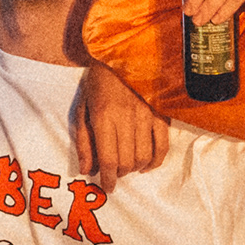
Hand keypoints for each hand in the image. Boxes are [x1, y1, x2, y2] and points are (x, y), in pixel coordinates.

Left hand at [72, 63, 171, 194]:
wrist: (120, 56)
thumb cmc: (97, 84)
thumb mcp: (82, 110)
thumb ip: (84, 141)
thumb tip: (86, 170)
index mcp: (104, 117)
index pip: (108, 159)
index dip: (107, 178)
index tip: (107, 188)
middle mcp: (126, 118)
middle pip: (126, 161)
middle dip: (119, 173)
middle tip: (113, 173)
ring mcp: (146, 115)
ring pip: (143, 156)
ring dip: (134, 168)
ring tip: (127, 167)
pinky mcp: (160, 113)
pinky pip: (162, 145)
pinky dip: (155, 160)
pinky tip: (146, 165)